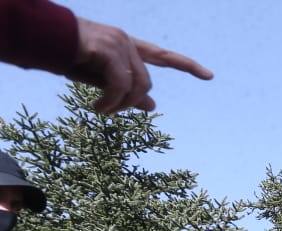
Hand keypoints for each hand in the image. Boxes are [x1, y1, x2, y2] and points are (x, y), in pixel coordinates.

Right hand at [72, 18, 212, 113]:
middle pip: (146, 83)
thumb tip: (152, 106)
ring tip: (100, 110)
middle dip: (130, 102)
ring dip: (119, 104)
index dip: (187, 65)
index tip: (209, 76)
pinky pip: (119, 84)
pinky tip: (97, 107)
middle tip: (109, 111)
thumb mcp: (100, 78)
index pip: (163, 56)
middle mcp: (126, 41)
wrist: (42, 39)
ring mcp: (118, 43)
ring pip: (135, 85)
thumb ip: (126, 90)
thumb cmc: (67, 57)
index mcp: (127, 46)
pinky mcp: (107, 49)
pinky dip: (110, 101)